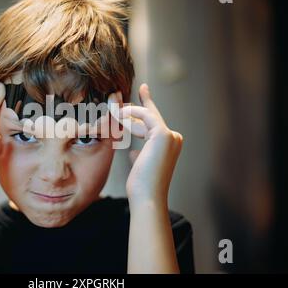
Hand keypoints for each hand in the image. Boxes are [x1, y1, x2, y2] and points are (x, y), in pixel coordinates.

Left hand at [119, 83, 182, 207]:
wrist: (147, 196)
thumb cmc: (141, 185)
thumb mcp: (139, 164)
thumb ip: (139, 154)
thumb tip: (133, 151)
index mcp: (170, 144)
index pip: (154, 122)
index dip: (146, 106)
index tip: (142, 90)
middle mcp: (174, 138)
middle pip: (151, 115)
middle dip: (138, 103)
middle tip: (128, 90)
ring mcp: (171, 136)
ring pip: (146, 115)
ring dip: (128, 111)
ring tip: (113, 110)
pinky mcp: (163, 134)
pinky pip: (145, 116)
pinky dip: (132, 113)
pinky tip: (120, 115)